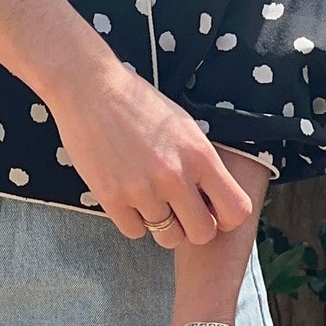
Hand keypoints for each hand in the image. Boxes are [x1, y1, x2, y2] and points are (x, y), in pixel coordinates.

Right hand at [48, 54, 253, 245]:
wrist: (89, 88)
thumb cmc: (138, 103)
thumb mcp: (183, 126)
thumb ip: (201, 163)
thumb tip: (213, 199)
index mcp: (200, 155)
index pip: (236, 210)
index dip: (225, 216)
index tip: (211, 210)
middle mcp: (175, 176)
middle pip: (202, 233)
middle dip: (193, 227)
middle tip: (179, 211)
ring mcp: (142, 190)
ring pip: (167, 237)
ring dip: (161, 224)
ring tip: (150, 200)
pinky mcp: (111, 197)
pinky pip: (134, 232)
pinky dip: (133, 220)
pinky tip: (127, 196)